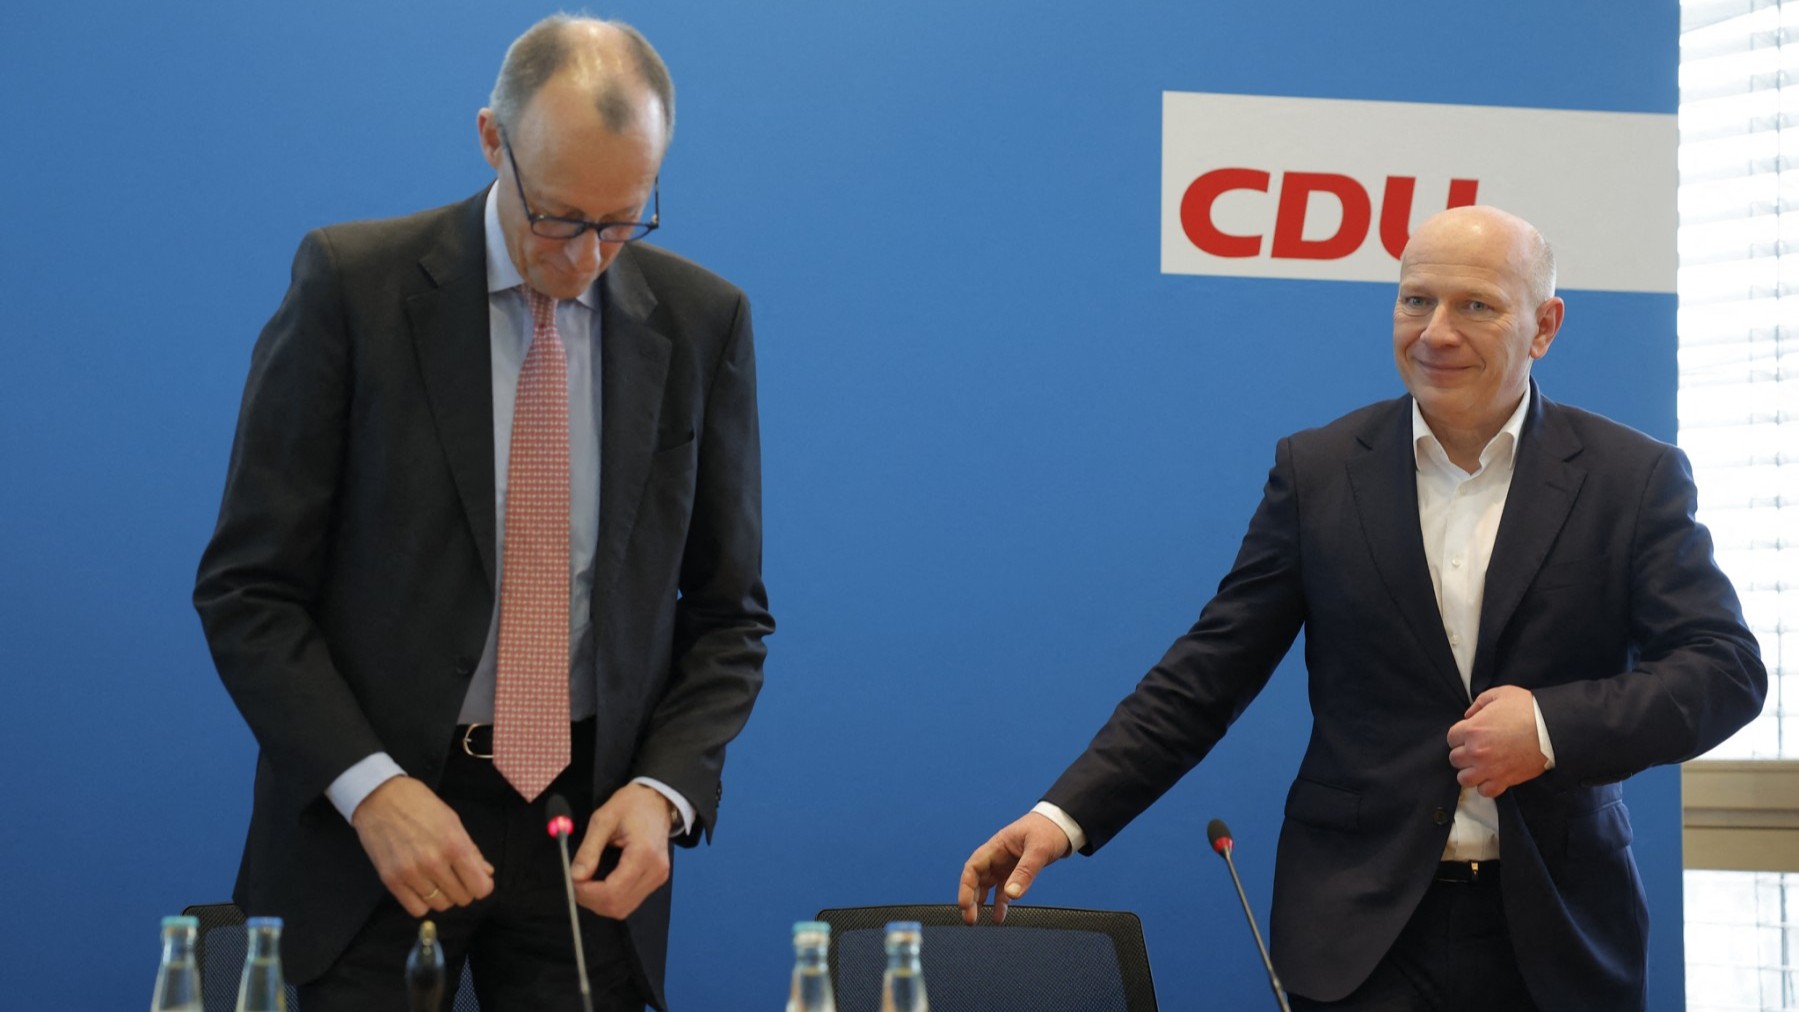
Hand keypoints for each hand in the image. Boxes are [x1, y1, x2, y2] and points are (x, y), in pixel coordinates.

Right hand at [350, 776, 494, 916]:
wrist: (379, 798)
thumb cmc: (419, 804)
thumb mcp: (452, 821)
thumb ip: (471, 850)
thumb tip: (486, 872)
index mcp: (454, 845)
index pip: (480, 887)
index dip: (482, 885)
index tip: (477, 879)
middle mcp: (434, 863)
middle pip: (462, 898)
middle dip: (463, 889)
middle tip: (456, 876)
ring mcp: (411, 874)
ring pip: (441, 906)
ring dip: (443, 895)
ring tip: (437, 879)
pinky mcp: (391, 881)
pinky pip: (416, 909)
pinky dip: (423, 902)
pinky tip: (422, 887)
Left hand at [570, 783, 673, 918]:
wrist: (657, 800)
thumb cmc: (632, 805)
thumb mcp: (603, 819)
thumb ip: (588, 850)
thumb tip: (575, 876)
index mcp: (643, 854)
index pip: (613, 891)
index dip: (588, 892)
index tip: (573, 880)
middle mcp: (655, 871)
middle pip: (618, 905)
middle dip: (591, 900)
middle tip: (576, 883)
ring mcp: (658, 878)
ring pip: (624, 909)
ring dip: (600, 902)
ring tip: (587, 884)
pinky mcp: (656, 880)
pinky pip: (630, 901)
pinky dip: (611, 899)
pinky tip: (601, 884)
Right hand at [957, 812, 1070, 924]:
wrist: (1063, 824)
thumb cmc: (1048, 829)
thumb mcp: (1038, 849)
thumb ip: (1025, 871)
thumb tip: (1012, 894)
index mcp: (997, 846)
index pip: (974, 867)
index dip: (966, 886)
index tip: (965, 904)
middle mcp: (997, 856)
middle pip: (977, 879)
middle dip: (971, 899)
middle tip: (971, 920)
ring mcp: (1005, 865)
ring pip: (987, 886)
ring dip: (981, 903)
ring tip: (978, 921)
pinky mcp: (1015, 871)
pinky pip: (1003, 890)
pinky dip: (1000, 903)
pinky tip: (999, 916)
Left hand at [1446, 685, 1547, 797]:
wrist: (1552, 727)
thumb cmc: (1527, 709)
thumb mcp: (1499, 694)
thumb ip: (1479, 704)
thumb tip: (1468, 715)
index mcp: (1472, 729)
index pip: (1451, 738)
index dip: (1460, 736)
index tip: (1470, 735)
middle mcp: (1476, 751)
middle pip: (1455, 759)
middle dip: (1463, 753)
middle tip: (1476, 749)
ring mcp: (1489, 768)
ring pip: (1464, 779)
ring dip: (1470, 772)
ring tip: (1480, 766)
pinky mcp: (1505, 780)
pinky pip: (1485, 791)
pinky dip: (1486, 786)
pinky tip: (1492, 777)